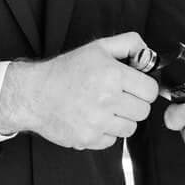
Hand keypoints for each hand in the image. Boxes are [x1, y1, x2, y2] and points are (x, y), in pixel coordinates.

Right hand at [0, 32, 157, 149]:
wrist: (34, 94)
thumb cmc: (65, 71)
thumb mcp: (97, 48)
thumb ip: (128, 43)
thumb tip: (149, 54)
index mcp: (112, 75)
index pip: (150, 90)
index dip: (144, 87)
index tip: (134, 86)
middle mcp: (106, 99)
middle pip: (143, 111)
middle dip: (134, 103)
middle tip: (119, 97)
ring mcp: (97, 122)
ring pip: (131, 128)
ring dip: (122, 119)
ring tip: (105, 108)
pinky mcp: (88, 139)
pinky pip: (112, 140)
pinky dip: (105, 132)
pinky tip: (93, 119)